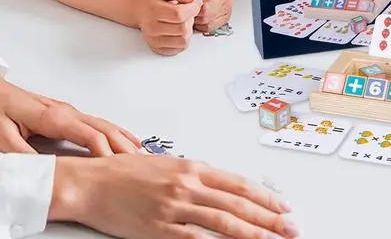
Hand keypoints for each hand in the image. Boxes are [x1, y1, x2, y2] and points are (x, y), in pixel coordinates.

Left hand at [0, 78, 138, 154]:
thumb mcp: (4, 137)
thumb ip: (23, 155)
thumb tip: (44, 172)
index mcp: (55, 117)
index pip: (89, 135)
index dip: (104, 151)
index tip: (115, 165)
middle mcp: (66, 112)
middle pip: (103, 128)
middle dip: (122, 144)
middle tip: (139, 160)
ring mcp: (68, 112)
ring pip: (103, 124)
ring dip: (122, 136)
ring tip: (138, 150)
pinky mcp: (66, 114)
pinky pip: (96, 123)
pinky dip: (113, 131)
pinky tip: (120, 136)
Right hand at [50, 154, 299, 238]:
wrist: (93, 182)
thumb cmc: (126, 172)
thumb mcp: (168, 165)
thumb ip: (196, 177)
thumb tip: (222, 190)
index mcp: (193, 166)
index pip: (239, 184)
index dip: (265, 196)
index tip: (284, 206)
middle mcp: (189, 185)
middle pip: (238, 204)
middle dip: (268, 217)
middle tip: (290, 226)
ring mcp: (175, 207)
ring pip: (223, 222)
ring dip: (252, 233)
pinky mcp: (159, 228)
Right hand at [134, 0, 202, 56]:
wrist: (138, 9)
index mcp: (153, 11)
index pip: (179, 14)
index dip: (193, 8)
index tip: (196, 2)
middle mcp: (152, 28)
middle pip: (183, 28)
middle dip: (191, 18)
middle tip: (188, 12)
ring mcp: (154, 41)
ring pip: (183, 40)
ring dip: (188, 30)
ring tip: (183, 21)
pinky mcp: (158, 49)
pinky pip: (180, 48)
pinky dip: (184, 39)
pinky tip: (179, 30)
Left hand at [181, 0, 231, 33]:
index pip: (194, 5)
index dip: (185, 5)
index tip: (182, 0)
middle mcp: (222, 1)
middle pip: (200, 16)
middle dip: (190, 13)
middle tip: (187, 6)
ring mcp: (225, 9)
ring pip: (205, 24)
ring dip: (196, 20)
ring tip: (193, 9)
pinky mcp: (226, 16)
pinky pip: (210, 27)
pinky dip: (202, 24)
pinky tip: (199, 15)